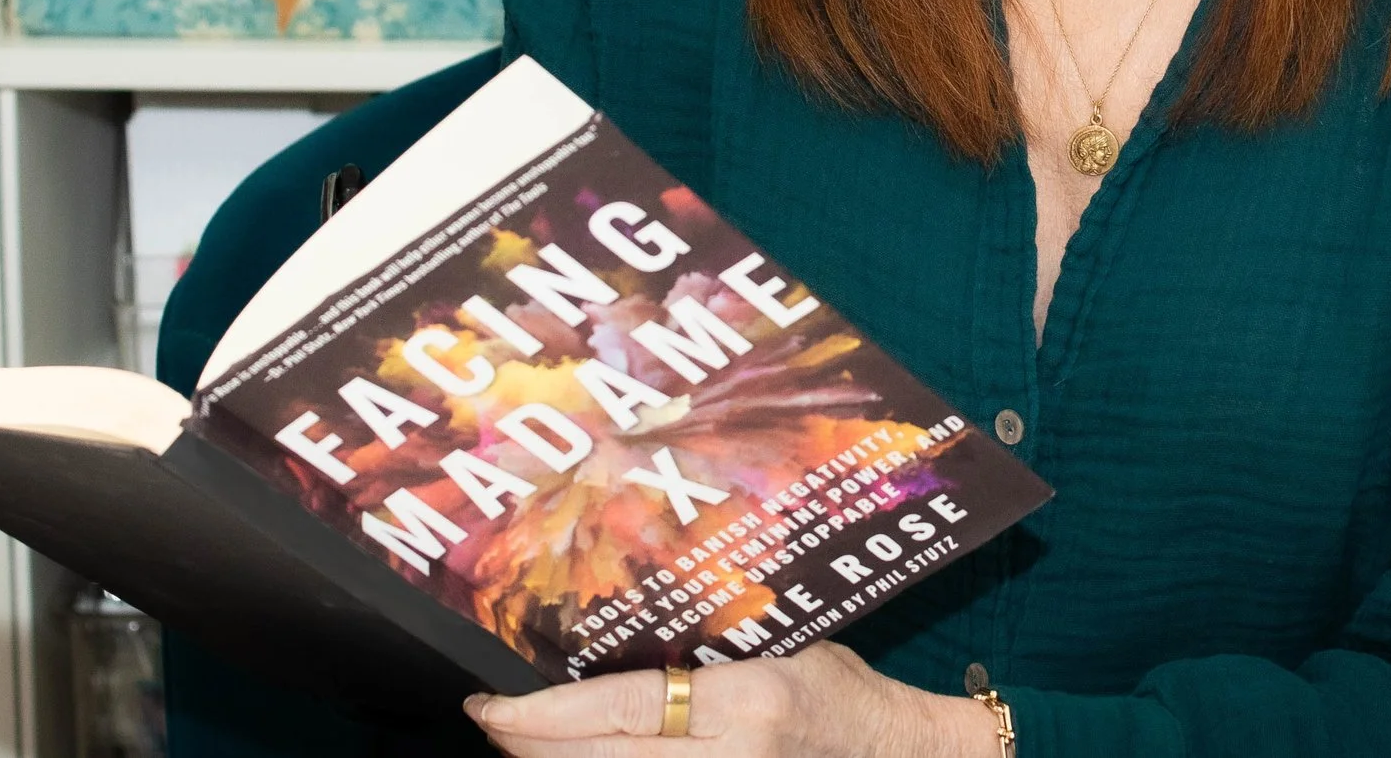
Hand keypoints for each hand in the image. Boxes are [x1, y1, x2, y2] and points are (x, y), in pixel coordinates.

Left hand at [464, 645, 1001, 757]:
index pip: (620, 714)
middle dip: (531, 747)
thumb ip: (704, 660)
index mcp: (745, 706)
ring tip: (522, 742)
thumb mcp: (779, 650)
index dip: (544, 717)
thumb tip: (622, 644)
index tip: (493, 707)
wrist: (900, 756)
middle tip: (490, 722)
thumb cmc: (845, 694)